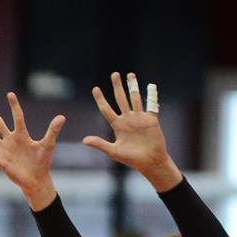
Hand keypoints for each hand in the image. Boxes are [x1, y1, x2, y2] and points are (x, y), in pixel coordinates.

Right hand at [0, 92, 64, 209]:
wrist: (37, 179)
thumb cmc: (43, 162)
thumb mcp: (48, 145)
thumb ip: (52, 131)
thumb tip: (62, 117)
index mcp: (22, 134)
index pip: (17, 117)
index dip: (14, 106)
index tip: (10, 94)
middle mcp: (11, 139)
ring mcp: (4, 149)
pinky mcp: (0, 160)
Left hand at [84, 72, 181, 190]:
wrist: (149, 162)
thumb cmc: (131, 159)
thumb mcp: (113, 151)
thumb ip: (100, 144)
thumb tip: (84, 140)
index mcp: (117, 125)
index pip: (106, 109)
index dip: (100, 99)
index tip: (95, 89)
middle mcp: (127, 119)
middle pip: (120, 99)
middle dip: (117, 86)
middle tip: (114, 74)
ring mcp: (139, 118)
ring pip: (135, 98)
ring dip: (133, 86)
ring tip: (130, 75)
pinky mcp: (151, 120)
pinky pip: (151, 105)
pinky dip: (151, 96)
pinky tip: (151, 86)